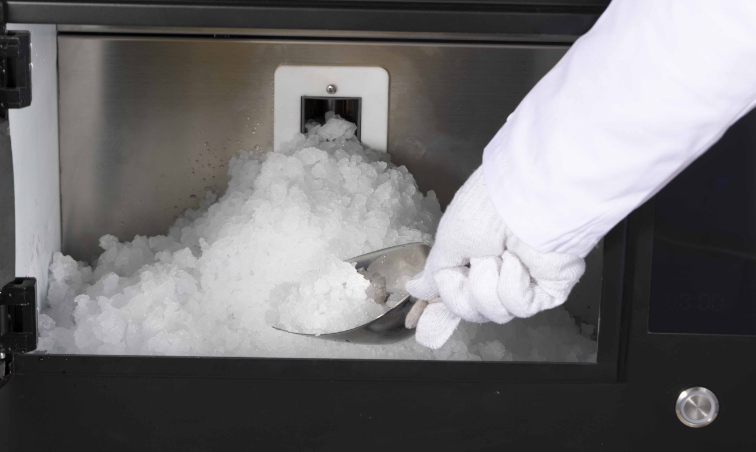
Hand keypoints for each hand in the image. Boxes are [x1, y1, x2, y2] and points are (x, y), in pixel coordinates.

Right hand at [405, 167, 585, 348]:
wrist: (523, 197)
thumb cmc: (485, 209)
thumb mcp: (448, 240)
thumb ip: (434, 272)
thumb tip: (414, 289)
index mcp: (472, 259)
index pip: (457, 297)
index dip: (442, 310)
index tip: (423, 325)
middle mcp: (497, 272)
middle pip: (471, 311)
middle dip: (467, 288)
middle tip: (474, 260)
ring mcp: (523, 282)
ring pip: (495, 312)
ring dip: (489, 282)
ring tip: (500, 254)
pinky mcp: (548, 289)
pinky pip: (520, 307)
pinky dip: (513, 285)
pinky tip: (517, 261)